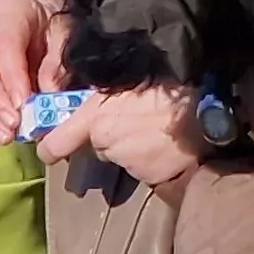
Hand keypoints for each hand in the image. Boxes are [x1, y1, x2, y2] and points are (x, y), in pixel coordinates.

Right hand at [0, 0, 68, 142]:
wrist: (16, 5)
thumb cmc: (42, 18)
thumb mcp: (60, 28)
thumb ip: (57, 59)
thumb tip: (51, 93)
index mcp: (5, 15)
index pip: (3, 48)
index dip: (12, 78)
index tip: (25, 105)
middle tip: (14, 128)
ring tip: (4, 137)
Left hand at [35, 83, 207, 188]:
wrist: (204, 108)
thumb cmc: (166, 84)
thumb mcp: (126, 77)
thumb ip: (101, 91)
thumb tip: (86, 94)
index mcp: (95, 119)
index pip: (54, 144)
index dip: (49, 146)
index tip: (49, 147)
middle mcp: (106, 145)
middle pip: (97, 146)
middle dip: (108, 136)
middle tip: (130, 119)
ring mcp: (128, 163)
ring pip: (121, 156)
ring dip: (131, 146)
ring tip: (155, 126)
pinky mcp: (150, 176)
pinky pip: (144, 167)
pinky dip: (151, 157)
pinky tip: (167, 141)